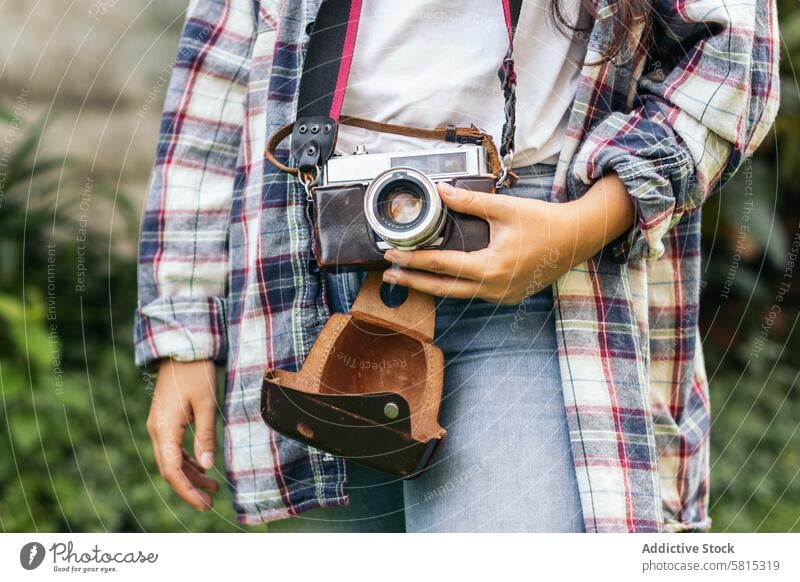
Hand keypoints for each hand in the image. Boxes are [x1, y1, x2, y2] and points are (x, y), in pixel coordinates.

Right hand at [147, 359, 219, 510]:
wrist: (182, 349)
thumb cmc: (196, 373)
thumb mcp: (207, 404)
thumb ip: (206, 435)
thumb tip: (208, 466)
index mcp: (164, 429)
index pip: (172, 471)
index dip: (187, 491)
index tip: (203, 504)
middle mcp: (156, 430)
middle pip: (170, 469)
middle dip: (189, 488)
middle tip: (210, 502)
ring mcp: (158, 425)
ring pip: (171, 460)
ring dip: (190, 475)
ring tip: (213, 488)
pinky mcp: (164, 420)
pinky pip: (172, 448)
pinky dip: (187, 461)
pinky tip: (203, 466)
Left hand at [382, 175, 633, 303]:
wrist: (577, 239)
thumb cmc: (544, 222)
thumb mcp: (505, 208)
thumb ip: (470, 200)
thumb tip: (440, 190)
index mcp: (491, 268)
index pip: (441, 265)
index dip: (413, 259)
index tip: (391, 253)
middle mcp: (494, 288)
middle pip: (442, 289)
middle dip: (413, 281)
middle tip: (389, 273)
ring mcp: (501, 296)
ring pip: (457, 295)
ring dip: (431, 286)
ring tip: (408, 277)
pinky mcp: (508, 296)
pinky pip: (473, 294)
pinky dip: (454, 287)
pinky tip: (441, 279)